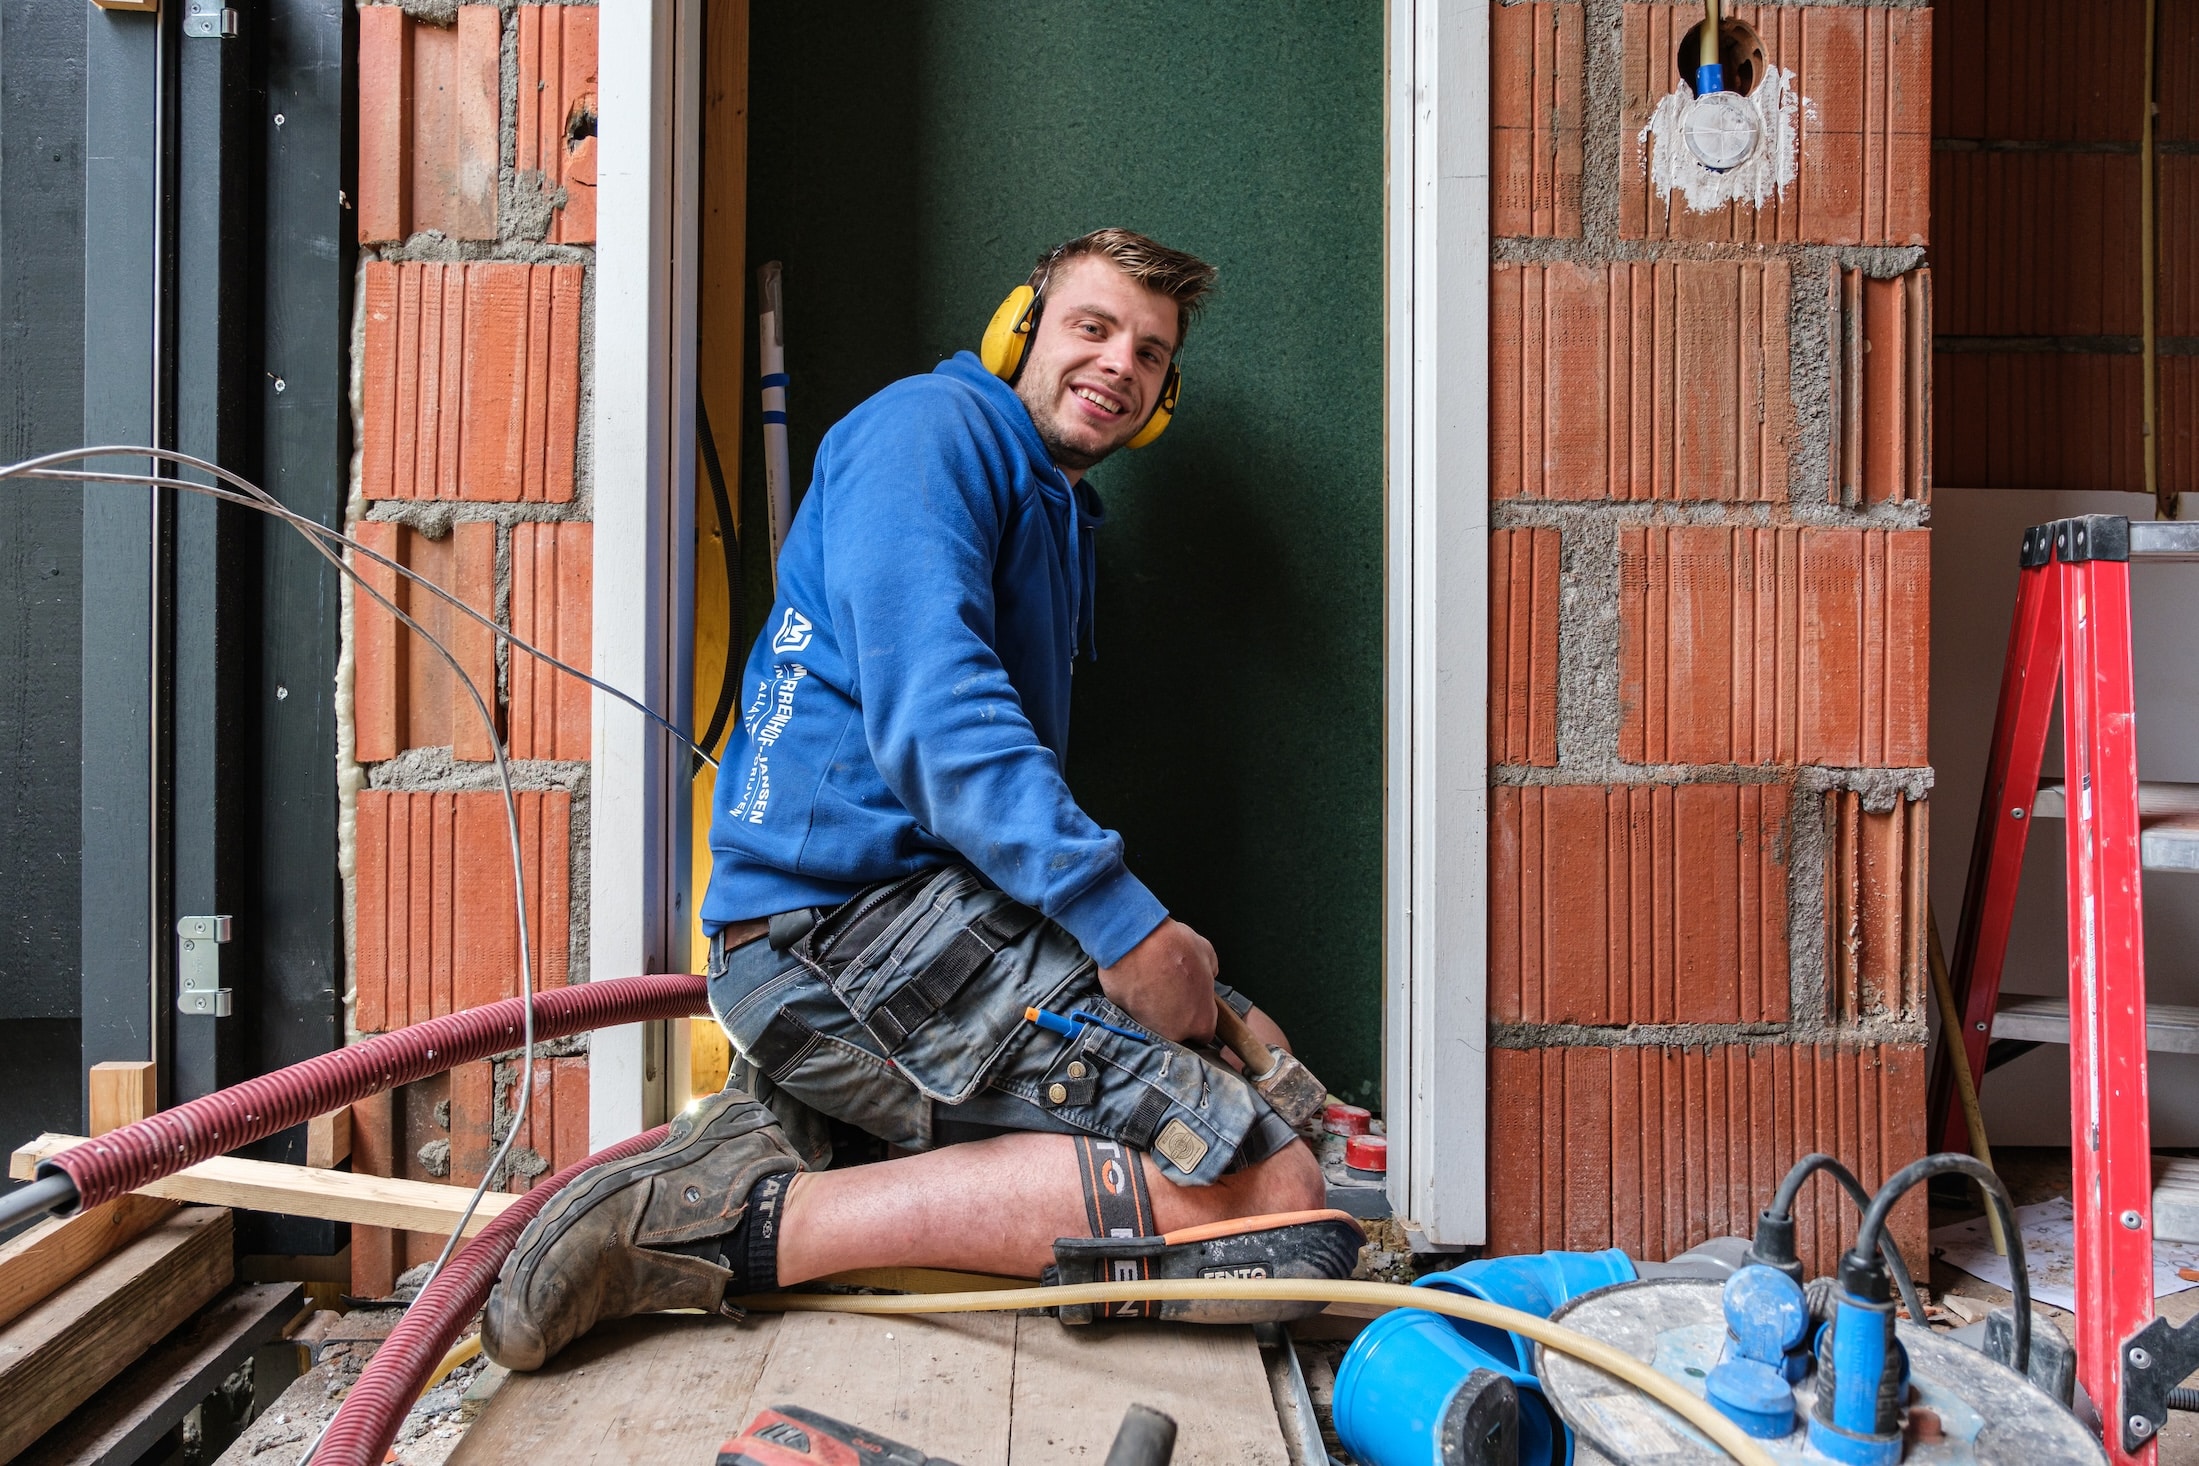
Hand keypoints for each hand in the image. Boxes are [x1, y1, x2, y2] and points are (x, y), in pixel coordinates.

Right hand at [1097, 919, 1218, 1043]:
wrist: (1133, 941)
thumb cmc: (1172, 947)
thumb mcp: (1205, 952)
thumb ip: (1209, 971)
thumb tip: (1207, 973)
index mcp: (1200, 1020)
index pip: (1204, 1033)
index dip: (1200, 1016)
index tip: (1195, 1004)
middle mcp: (1175, 1032)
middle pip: (1179, 1031)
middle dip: (1177, 1014)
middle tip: (1173, 989)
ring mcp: (1148, 1027)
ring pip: (1155, 1023)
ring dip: (1156, 1007)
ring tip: (1153, 982)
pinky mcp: (1125, 1017)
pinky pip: (1134, 1011)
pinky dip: (1136, 1000)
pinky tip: (1138, 981)